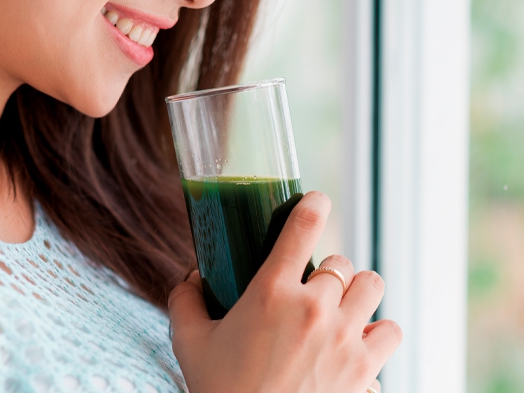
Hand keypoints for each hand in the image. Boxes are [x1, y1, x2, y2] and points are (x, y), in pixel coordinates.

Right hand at [168, 192, 401, 392]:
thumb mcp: (189, 341)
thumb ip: (184, 299)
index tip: (317, 200)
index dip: (313, 204)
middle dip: (328, 270)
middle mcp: (313, 308)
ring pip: (374, 286)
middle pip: (342, 261)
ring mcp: (344, 338)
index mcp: (271, 292)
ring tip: (342, 307)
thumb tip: (191, 275)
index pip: (303, 226)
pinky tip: (358, 341)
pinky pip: (390, 331)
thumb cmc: (220, 390)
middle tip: (313, 287)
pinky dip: (377, 332)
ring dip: (358, 291)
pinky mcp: (364, 369)